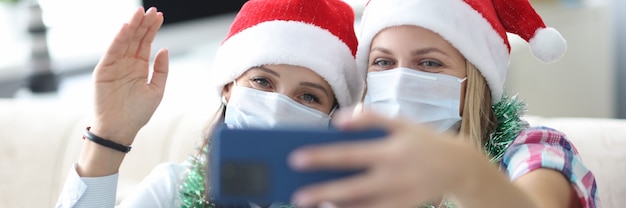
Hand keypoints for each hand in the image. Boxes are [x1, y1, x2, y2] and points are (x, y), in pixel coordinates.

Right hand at [91, 7, 167, 143]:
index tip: (159, 15)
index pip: (146, 42)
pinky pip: (112, 51)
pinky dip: (118, 39)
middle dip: (143, 24)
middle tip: (151, 10)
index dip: (152, 29)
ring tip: (139, 13)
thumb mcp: (156, 90)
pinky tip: (126, 28)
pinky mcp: (103, 70)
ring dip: (132, 27)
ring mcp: (115, 65)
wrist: (120, 129)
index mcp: (140, 67)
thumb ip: (161, 70)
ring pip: (124, 41)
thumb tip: (164, 49)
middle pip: (136, 38)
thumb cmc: (138, 113)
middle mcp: (127, 63)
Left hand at [289, 110, 478, 207]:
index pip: (349, 154)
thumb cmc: (423, 141)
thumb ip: (370, 118)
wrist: (460, 165)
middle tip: (297, 195)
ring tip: (312, 205)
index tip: (297, 158)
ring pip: (362, 207)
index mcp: (390, 150)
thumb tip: (338, 121)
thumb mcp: (401, 123)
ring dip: (336, 207)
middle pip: (352, 187)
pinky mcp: (403, 207)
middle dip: (323, 192)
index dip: (322, 157)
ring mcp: (399, 195)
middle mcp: (394, 175)